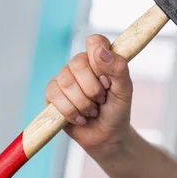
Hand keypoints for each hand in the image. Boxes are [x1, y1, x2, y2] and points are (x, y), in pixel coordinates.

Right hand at [45, 34, 133, 151]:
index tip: (107, 80)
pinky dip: (71, 112)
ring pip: (66, 82)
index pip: (95, 41)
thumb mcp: (124, 90)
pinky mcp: (52, 94)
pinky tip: (80, 118)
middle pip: (77, 63)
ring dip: (83, 103)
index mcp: (100, 59)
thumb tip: (100, 50)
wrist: (107, 136)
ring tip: (92, 111)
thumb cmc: (117, 111)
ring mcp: (64, 78)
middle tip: (101, 100)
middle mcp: (80, 65)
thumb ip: (117, 68)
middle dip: (92, 89)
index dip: (99, 59)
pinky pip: (54, 96)